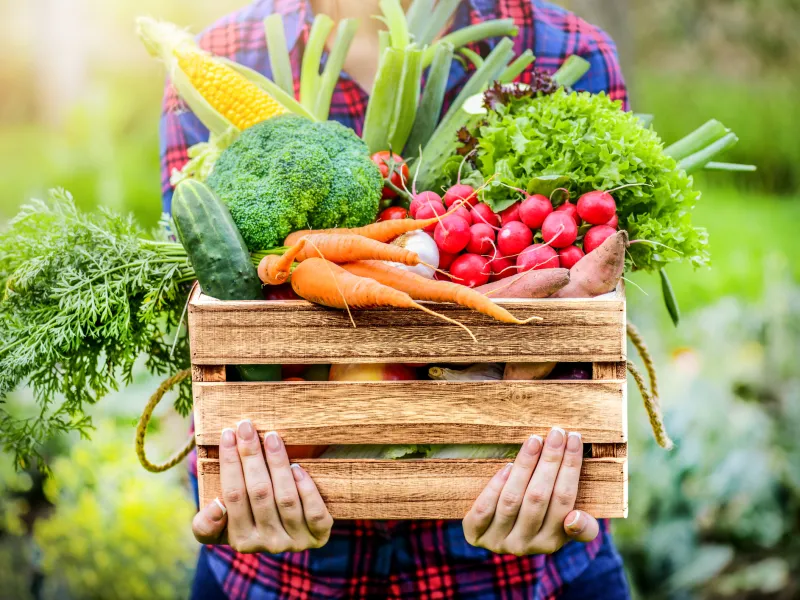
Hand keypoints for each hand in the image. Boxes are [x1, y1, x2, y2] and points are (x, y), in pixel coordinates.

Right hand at [192, 421, 332, 552]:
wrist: (291, 531)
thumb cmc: (251, 518)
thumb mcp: (222, 526)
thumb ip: (206, 524)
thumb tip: (215, 507)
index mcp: (240, 540)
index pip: (233, 496)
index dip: (229, 464)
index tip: (227, 434)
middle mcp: (268, 544)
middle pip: (259, 492)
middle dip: (250, 455)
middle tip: (246, 426)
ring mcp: (295, 541)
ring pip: (285, 498)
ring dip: (278, 464)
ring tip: (271, 437)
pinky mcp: (319, 536)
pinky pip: (314, 513)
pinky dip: (306, 489)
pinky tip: (297, 467)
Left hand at [463, 428, 599, 555]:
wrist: (493, 536)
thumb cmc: (536, 523)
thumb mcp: (562, 527)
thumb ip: (582, 527)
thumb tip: (576, 517)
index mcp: (551, 542)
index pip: (565, 500)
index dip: (570, 467)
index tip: (574, 438)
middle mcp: (525, 545)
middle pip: (539, 497)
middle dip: (550, 461)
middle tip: (556, 432)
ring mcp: (498, 540)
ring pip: (512, 499)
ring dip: (525, 466)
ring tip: (534, 440)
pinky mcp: (474, 533)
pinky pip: (485, 508)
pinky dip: (496, 486)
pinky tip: (507, 466)